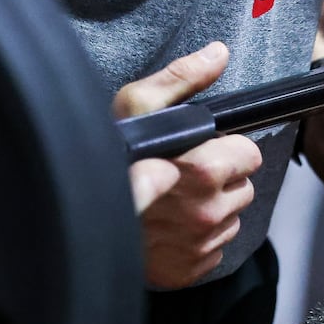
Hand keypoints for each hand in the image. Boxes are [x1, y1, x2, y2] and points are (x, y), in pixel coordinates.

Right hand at [114, 43, 262, 287]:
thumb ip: (182, 79)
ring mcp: (201, 244)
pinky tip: (171, 227)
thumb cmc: (106, 157)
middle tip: (184, 174)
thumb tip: (219, 54)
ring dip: (212, 209)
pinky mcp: (192, 269)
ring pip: (231, 219)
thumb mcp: (135, 107)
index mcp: (202, 168)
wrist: (73, 220)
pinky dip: (199, 239)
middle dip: (221, 180)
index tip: (205, 150)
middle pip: (244, 188)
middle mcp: (207, 211)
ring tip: (174, 201)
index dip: (228, 150)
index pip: (249, 156)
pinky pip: (214, 249)